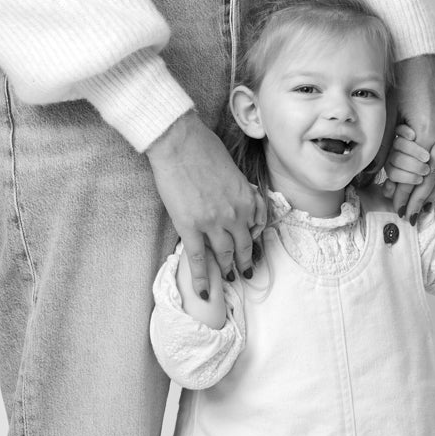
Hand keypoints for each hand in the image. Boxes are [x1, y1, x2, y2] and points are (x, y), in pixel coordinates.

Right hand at [146, 111, 266, 301]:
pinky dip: (203, 279)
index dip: (254, 240)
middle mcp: (235, 214)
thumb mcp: (232, 168)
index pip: (256, 226)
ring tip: (229, 279)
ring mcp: (213, 223)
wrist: (179, 143)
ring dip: (228, 269)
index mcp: (247, 198)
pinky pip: (199, 259)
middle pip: (243, 245)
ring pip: (225, 255)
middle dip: (245, 261)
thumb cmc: (202, 147)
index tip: (252, 247)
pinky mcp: (191, 227)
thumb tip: (239, 199)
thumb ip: (239, 189)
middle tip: (246, 272)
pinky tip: (205, 293)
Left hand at [381, 53, 434, 223]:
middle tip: (412, 217)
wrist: (418, 54)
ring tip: (429, 207)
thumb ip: (381, 146)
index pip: (418, 173)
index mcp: (427, 131)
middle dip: (423, 199)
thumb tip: (368, 174)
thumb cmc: (400, 80)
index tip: (399, 209)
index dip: (408, 193)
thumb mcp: (386, 114)